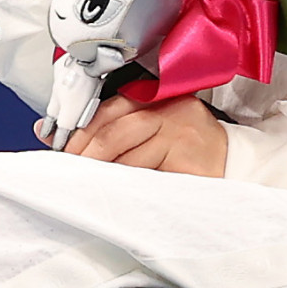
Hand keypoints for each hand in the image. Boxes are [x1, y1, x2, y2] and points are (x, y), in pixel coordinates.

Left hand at [60, 94, 227, 177]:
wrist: (236, 164)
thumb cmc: (189, 149)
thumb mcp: (153, 131)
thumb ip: (111, 128)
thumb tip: (49, 130)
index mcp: (159, 97)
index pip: (111, 107)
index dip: (82, 128)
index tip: (63, 146)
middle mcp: (170, 110)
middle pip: (115, 128)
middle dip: (87, 151)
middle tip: (71, 169)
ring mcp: (180, 133)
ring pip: (128, 153)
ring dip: (104, 170)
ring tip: (90, 182)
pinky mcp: (186, 159)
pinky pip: (147, 173)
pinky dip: (127, 182)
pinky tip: (118, 190)